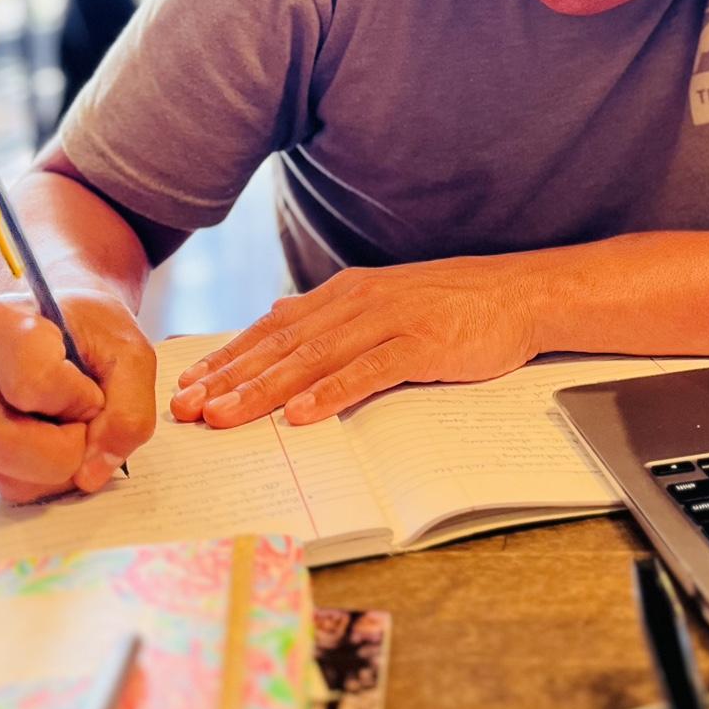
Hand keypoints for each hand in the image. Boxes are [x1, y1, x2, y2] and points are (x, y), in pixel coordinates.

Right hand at [0, 290, 157, 501]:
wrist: (63, 324)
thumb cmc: (93, 330)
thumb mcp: (132, 353)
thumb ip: (130, 410)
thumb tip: (91, 475)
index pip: (32, 386)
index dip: (79, 399)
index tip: (94, 386)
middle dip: (63, 451)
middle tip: (90, 423)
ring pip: (2, 475)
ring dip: (58, 467)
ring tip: (73, 424)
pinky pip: (2, 483)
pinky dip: (44, 475)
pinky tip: (53, 436)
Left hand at [169, 259, 540, 427]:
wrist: (522, 292)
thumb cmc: (457, 305)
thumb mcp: (389, 303)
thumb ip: (339, 320)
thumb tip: (285, 335)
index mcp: (348, 293)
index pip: (275, 328)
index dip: (229, 357)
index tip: (189, 386)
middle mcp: (360, 301)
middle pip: (284, 344)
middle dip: (231, 378)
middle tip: (187, 410)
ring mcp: (391, 320)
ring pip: (315, 357)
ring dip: (266, 389)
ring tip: (226, 417)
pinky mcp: (423, 342)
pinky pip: (370, 370)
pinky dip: (333, 392)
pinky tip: (303, 415)